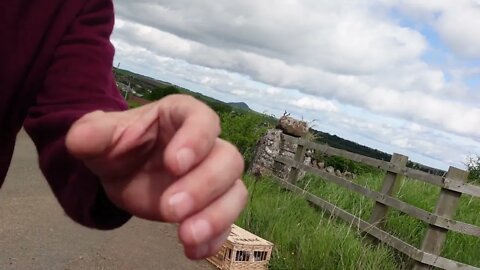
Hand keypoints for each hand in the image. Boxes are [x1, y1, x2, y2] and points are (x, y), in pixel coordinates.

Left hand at [65, 95, 247, 258]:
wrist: (121, 172)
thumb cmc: (117, 145)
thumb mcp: (98, 135)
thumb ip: (91, 133)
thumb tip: (82, 139)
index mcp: (183, 117)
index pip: (203, 120)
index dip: (195, 140)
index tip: (174, 165)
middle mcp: (207, 145)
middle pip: (227, 160)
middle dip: (204, 186)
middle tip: (171, 209)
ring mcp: (213, 177)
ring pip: (235, 192)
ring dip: (217, 216)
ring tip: (187, 236)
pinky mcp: (212, 205)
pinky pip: (227, 221)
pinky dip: (215, 238)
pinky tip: (193, 251)